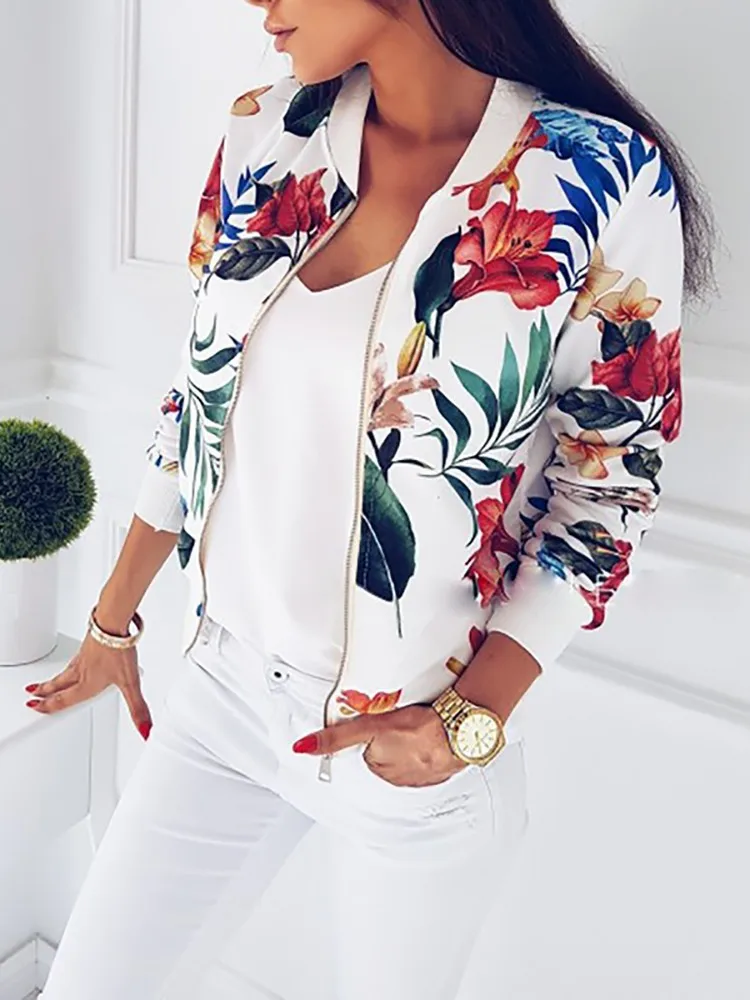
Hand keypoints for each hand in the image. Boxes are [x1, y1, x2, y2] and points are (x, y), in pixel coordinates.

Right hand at [24, 631, 152, 740]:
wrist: (113, 622)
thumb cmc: (118, 650)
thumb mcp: (130, 683)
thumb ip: (137, 708)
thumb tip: (144, 729)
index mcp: (87, 684)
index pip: (64, 699)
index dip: (50, 705)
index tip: (36, 707)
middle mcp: (82, 671)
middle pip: (59, 684)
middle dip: (45, 692)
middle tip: (32, 695)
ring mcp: (84, 657)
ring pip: (64, 672)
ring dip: (53, 679)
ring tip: (45, 683)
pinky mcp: (88, 644)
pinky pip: (73, 659)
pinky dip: (68, 665)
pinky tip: (75, 662)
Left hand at [293, 705, 465, 786]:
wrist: (459, 732)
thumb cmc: (418, 729)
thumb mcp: (369, 728)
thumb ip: (336, 738)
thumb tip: (301, 748)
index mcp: (378, 767)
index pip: (365, 749)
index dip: (372, 734)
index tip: (382, 726)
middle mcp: (396, 777)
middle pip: (384, 753)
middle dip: (390, 739)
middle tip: (400, 722)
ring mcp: (419, 776)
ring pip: (406, 757)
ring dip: (410, 745)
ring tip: (417, 728)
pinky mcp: (439, 772)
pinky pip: (428, 761)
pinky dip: (429, 750)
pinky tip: (433, 737)